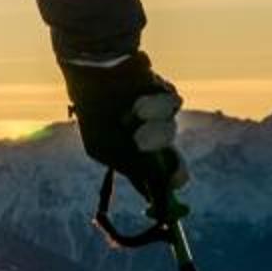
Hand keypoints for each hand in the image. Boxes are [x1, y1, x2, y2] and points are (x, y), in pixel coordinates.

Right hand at [68, 52, 187, 216]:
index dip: (161, 190)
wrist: (98, 69)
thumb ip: (138, 169)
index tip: (172, 201)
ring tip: (136, 114)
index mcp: (123, 154)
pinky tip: (141, 97)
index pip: (148, 178)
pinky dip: (158, 102)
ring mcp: (151, 116)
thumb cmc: (99, 112)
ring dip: (156, 126)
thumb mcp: (111, 149)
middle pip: (169, 158)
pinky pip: (172, 104)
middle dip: (171, 163)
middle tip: (173, 169)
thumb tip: (162, 185)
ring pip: (170, 130)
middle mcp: (139, 137)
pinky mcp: (160, 94)